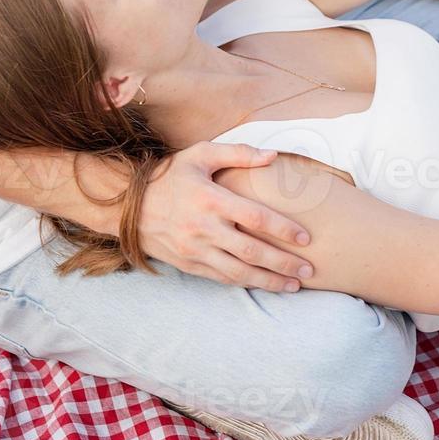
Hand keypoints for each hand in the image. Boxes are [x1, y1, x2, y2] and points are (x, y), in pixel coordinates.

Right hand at [137, 142, 314, 291]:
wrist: (128, 205)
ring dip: (269, 281)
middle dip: (284, 263)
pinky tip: (265, 285)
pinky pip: (222, 278)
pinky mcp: (188, 264)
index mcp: (211, 199)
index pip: (255, 217)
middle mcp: (203, 228)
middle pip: (252, 251)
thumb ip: (238, 153)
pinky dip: (246, 283)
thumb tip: (273, 156)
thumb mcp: (201, 154)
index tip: (306, 238)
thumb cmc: (171, 175)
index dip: (282, 229)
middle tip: (310, 269)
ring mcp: (195, 250)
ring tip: (295, 286)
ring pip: (239, 271)